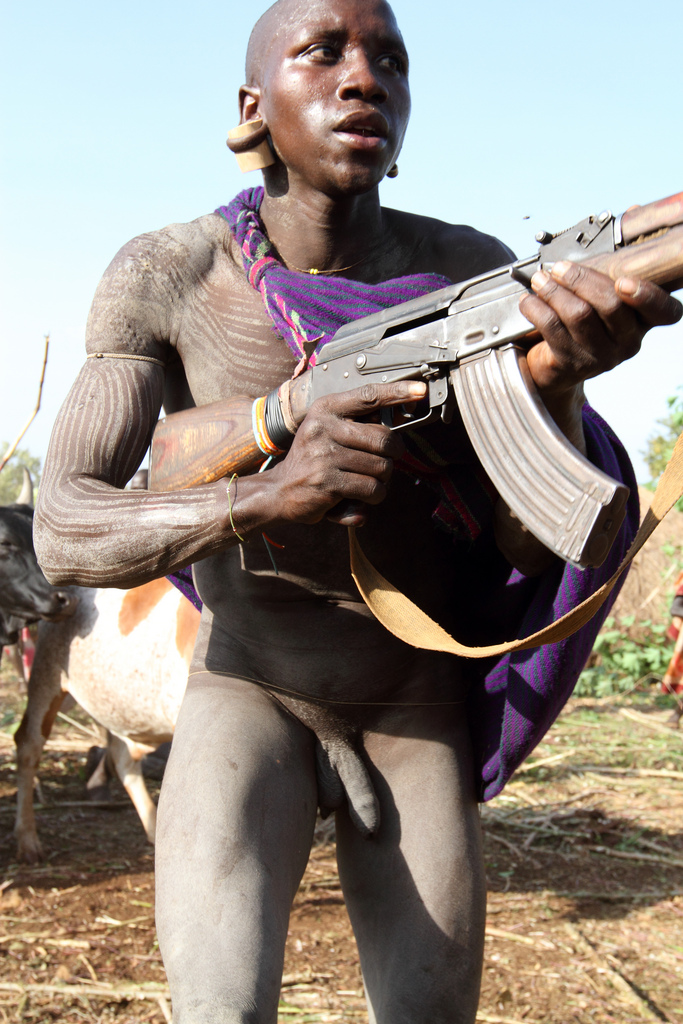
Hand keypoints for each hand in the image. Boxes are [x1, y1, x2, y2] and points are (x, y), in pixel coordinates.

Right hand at [267, 381, 426, 526]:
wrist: (279, 490)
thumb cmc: (313, 460)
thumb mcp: (327, 431)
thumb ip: (356, 424)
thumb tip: (396, 420)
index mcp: (325, 409)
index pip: (368, 395)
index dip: (397, 391)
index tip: (420, 390)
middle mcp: (323, 428)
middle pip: (385, 438)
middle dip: (393, 456)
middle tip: (385, 463)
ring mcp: (324, 456)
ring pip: (382, 468)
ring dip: (383, 480)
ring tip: (367, 482)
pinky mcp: (328, 482)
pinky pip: (372, 489)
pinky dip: (374, 497)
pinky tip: (361, 498)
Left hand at [519, 261, 681, 398]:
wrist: (553, 366)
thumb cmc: (579, 322)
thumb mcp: (597, 298)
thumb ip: (603, 276)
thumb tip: (607, 234)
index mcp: (642, 321)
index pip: (664, 312)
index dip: (647, 296)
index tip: (623, 282)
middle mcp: (628, 342)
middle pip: (611, 305)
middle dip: (581, 280)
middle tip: (559, 268)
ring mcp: (602, 357)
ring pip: (580, 315)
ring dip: (554, 292)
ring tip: (539, 280)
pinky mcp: (574, 364)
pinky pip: (554, 329)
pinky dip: (537, 309)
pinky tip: (528, 301)